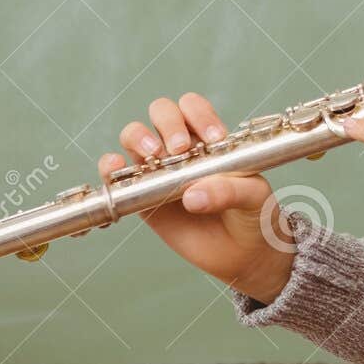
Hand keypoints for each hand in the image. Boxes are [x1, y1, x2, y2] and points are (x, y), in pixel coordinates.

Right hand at [99, 93, 294, 304]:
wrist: (243, 255)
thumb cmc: (253, 215)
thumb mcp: (254, 198)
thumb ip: (229, 191)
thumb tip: (192, 196)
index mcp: (208, 139)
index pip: (194, 108)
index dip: (199, 115)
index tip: (213, 139)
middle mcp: (180, 149)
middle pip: (161, 112)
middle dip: (168, 122)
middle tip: (180, 148)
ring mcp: (158, 170)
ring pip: (134, 136)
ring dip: (138, 138)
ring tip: (154, 156)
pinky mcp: (140, 196)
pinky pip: (118, 175)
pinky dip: (110, 166)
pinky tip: (116, 169)